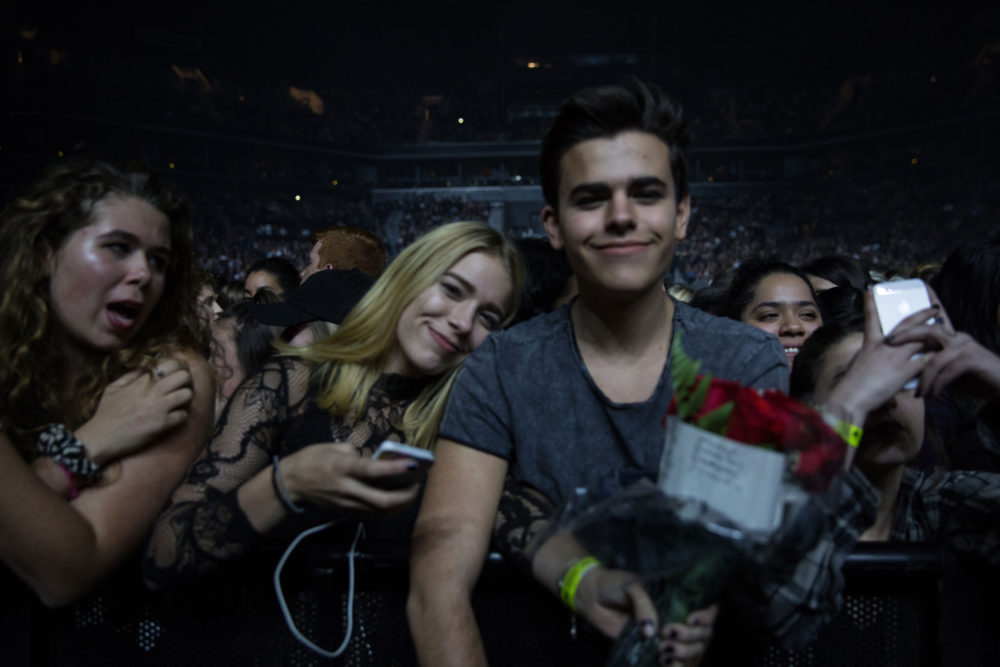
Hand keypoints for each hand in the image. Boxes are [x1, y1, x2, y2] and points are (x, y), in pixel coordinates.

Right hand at [75, 359, 193, 464]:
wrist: (101, 438)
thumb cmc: (106, 413)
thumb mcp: (114, 388)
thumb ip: (132, 374)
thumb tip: (147, 363)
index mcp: (142, 382)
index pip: (172, 364)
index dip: (179, 368)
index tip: (175, 375)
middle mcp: (153, 392)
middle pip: (184, 376)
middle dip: (186, 381)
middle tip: (181, 388)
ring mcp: (158, 408)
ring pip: (187, 394)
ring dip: (186, 398)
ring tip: (179, 403)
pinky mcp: (162, 425)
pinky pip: (183, 415)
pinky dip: (181, 416)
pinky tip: (173, 418)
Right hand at [279, 441, 422, 514]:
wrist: (290, 484)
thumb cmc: (312, 459)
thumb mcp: (333, 448)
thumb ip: (356, 453)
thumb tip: (375, 459)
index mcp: (344, 468)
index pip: (374, 471)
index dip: (396, 468)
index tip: (413, 463)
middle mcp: (348, 489)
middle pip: (382, 501)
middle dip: (405, 496)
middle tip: (417, 485)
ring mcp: (347, 504)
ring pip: (380, 512)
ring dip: (400, 505)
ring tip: (411, 493)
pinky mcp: (346, 512)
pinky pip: (372, 515)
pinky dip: (388, 510)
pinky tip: (397, 501)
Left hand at [574, 567, 715, 665]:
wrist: (593, 598)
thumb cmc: (614, 586)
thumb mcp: (631, 588)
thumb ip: (644, 606)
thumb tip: (652, 632)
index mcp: (678, 597)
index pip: (708, 607)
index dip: (707, 616)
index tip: (691, 620)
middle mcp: (678, 617)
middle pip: (705, 633)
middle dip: (691, 637)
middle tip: (668, 633)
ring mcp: (669, 635)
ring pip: (695, 650)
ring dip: (685, 653)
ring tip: (664, 650)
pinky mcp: (656, 650)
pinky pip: (678, 663)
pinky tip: (668, 664)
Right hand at [824, 290, 932, 424]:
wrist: (852, 397)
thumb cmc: (851, 385)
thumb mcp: (859, 363)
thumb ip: (871, 356)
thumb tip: (876, 356)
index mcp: (871, 342)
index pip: (871, 317)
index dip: (870, 302)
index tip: (870, 288)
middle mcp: (885, 345)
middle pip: (907, 325)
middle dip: (923, 314)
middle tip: (934, 308)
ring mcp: (896, 356)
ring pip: (922, 340)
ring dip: (936, 335)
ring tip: (947, 331)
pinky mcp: (905, 370)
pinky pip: (926, 361)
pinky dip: (936, 359)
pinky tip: (945, 357)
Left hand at [883, 288, 999, 400]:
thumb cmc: (973, 378)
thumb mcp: (947, 369)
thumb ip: (931, 363)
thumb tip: (909, 367)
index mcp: (950, 336)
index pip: (936, 317)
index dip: (931, 299)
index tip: (921, 286)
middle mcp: (957, 337)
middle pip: (929, 330)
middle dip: (906, 334)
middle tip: (889, 342)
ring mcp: (965, 346)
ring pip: (935, 357)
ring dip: (924, 377)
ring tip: (918, 392)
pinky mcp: (972, 359)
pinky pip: (947, 370)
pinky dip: (937, 384)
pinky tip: (931, 394)